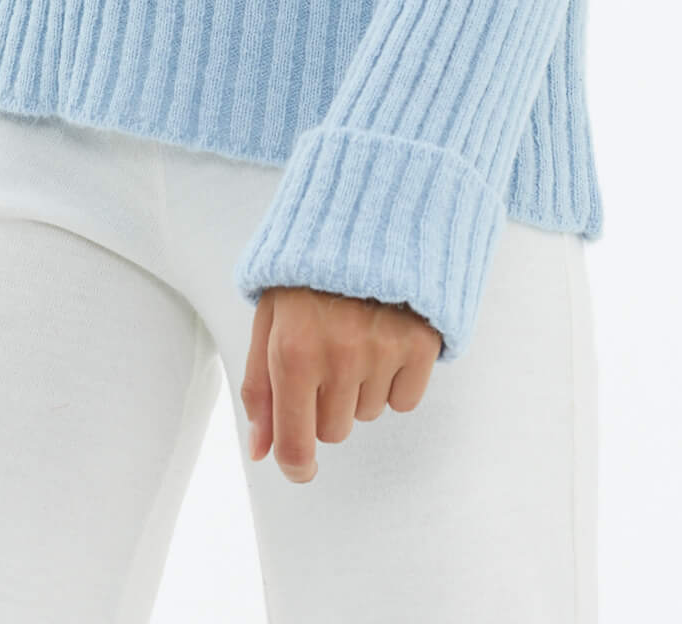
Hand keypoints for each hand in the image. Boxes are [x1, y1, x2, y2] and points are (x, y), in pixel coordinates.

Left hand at [241, 285, 442, 481]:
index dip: (296, 464)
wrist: (365, 213)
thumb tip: (262, 451)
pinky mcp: (421, 343)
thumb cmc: (306, 271)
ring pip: (369, 414)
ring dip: (360, 387)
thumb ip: (260, 387)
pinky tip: (385, 338)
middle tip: (326, 354)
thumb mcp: (270, 318)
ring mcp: (383, 350)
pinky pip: (405, 400)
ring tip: (355, 334)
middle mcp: (339, 356)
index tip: (300, 467)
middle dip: (325, 403)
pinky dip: (396, 379)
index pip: (296, 443)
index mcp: (292, 351)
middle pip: (334, 431)